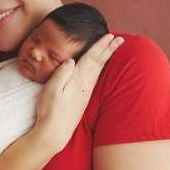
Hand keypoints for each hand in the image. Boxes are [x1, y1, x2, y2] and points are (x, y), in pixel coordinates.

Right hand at [35, 34, 122, 152]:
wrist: (55, 132)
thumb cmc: (50, 111)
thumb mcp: (51, 90)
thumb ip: (61, 73)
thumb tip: (71, 60)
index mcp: (76, 80)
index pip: (91, 58)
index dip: (100, 46)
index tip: (110, 36)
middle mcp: (84, 85)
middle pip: (99, 63)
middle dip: (109, 50)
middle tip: (120, 39)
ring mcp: (85, 93)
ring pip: (98, 71)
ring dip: (106, 58)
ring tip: (113, 49)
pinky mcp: (83, 99)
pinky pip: (94, 79)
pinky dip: (100, 69)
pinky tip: (100, 69)